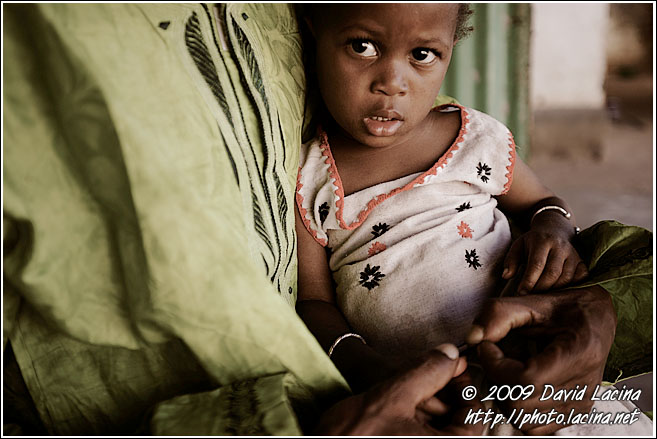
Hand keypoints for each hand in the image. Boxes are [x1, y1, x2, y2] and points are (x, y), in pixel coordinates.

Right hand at [314, 344, 484, 434]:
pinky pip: (420, 436)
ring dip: (428, 411)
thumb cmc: (353, 435)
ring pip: (440, 430)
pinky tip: (393, 415)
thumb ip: (428, 372)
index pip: (477, 416)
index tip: (447, 368)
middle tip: (421, 383)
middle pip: (460, 425)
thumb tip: (451, 355)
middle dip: (443, 399)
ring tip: (401, 399)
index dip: (464, 385)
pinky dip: (415, 424)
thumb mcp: (393, 395)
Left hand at [466, 285, 615, 434]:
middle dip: (495, 378)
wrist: (598, 318)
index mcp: (579, 353)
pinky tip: (520, 382)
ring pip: (522, 418)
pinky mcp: (575, 412)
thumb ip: (498, 315)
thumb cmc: (567, 307)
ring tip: (508, 368)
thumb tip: (473, 338)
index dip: (495, 365)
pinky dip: (518, 406)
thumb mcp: (532, 301)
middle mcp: (584, 386)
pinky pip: (534, 424)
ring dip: (504, 393)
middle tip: (495, 355)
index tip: (487, 346)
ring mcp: (580, 404)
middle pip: (520, 402)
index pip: (524, 380)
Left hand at [502, 219, 587, 293]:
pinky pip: (580, 278)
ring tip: (542, 294)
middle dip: (540, 288)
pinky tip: (558, 290)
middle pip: (552, 273)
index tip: (521, 292)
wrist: (554, 229)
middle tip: (530, 295)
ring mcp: (573, 254)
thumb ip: (510, 260)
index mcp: (542, 241)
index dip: (529, 281)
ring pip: (566, 278)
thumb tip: (506, 276)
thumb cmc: (533, 241)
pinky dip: (570, 287)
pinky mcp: (582, 261)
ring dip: (553, 290)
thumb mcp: (518, 246)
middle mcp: (560, 247)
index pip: (536, 264)